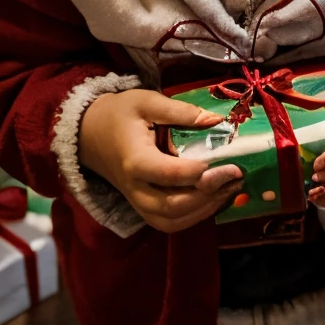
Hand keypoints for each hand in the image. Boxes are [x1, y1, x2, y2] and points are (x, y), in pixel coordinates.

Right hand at [79, 89, 241, 233]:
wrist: (89, 134)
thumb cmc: (120, 114)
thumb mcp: (147, 101)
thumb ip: (181, 111)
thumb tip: (217, 120)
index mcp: (134, 159)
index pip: (167, 174)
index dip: (198, 173)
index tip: (226, 162)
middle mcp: (134, 187)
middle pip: (172, 206)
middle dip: (208, 195)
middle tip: (235, 175)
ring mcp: (137, 201)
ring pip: (171, 221)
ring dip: (204, 210)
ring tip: (230, 188)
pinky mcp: (142, 207)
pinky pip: (168, 223)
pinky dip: (194, 217)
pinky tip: (214, 199)